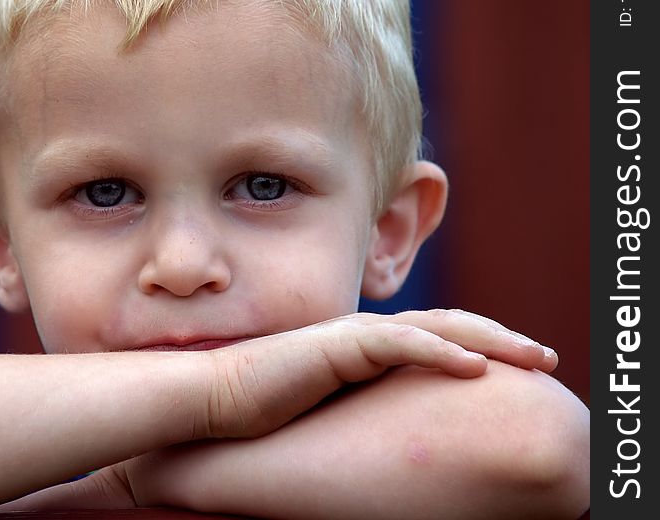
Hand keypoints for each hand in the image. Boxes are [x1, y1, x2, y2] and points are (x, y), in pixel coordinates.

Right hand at [201, 308, 553, 438]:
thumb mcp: (328, 406)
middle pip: (453, 325)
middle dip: (504, 338)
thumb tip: (390, 437)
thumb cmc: (265, 409)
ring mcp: (357, 335)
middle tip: (546, 357)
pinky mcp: (340, 344)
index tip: (519, 368)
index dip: (483, 345)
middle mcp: (370, 334)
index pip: (440, 336)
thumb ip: (361, 406)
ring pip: (440, 326)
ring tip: (533, 356)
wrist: (217, 399)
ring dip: (492, 340)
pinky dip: (442, 351)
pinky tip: (477, 368)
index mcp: (370, 346)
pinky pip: (403, 343)